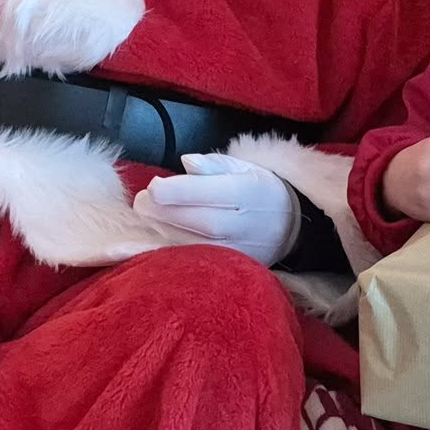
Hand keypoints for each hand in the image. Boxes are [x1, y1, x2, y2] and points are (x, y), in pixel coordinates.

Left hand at [131, 152, 301, 266]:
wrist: (290, 225)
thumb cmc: (256, 189)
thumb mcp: (242, 167)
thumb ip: (213, 165)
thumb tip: (187, 163)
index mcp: (251, 191)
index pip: (214, 192)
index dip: (181, 191)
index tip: (153, 186)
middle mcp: (248, 223)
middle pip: (205, 221)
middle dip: (167, 212)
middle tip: (140, 201)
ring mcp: (243, 249)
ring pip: (200, 244)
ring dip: (166, 230)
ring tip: (146, 214)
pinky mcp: (235, 266)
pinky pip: (201, 260)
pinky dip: (175, 247)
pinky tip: (158, 233)